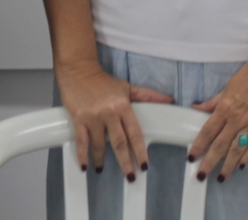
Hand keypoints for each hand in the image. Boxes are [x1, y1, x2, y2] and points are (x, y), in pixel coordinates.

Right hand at [54, 60, 174, 180]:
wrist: (78, 70)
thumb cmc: (103, 81)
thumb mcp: (127, 87)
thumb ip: (148, 96)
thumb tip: (169, 100)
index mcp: (123, 106)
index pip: (135, 133)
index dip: (140, 152)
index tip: (144, 166)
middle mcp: (109, 112)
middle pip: (119, 143)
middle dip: (125, 162)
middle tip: (130, 177)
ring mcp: (93, 116)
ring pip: (100, 144)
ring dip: (101, 160)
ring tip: (101, 169)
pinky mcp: (78, 118)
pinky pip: (81, 140)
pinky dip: (82, 155)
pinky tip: (85, 165)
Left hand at [188, 54, 247, 182]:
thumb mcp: (227, 87)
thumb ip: (214, 101)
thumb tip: (197, 107)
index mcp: (225, 108)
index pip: (207, 131)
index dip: (198, 146)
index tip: (192, 156)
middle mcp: (237, 119)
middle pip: (220, 145)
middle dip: (209, 162)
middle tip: (201, 175)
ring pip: (236, 149)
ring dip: (227, 165)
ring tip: (220, 177)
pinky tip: (241, 166)